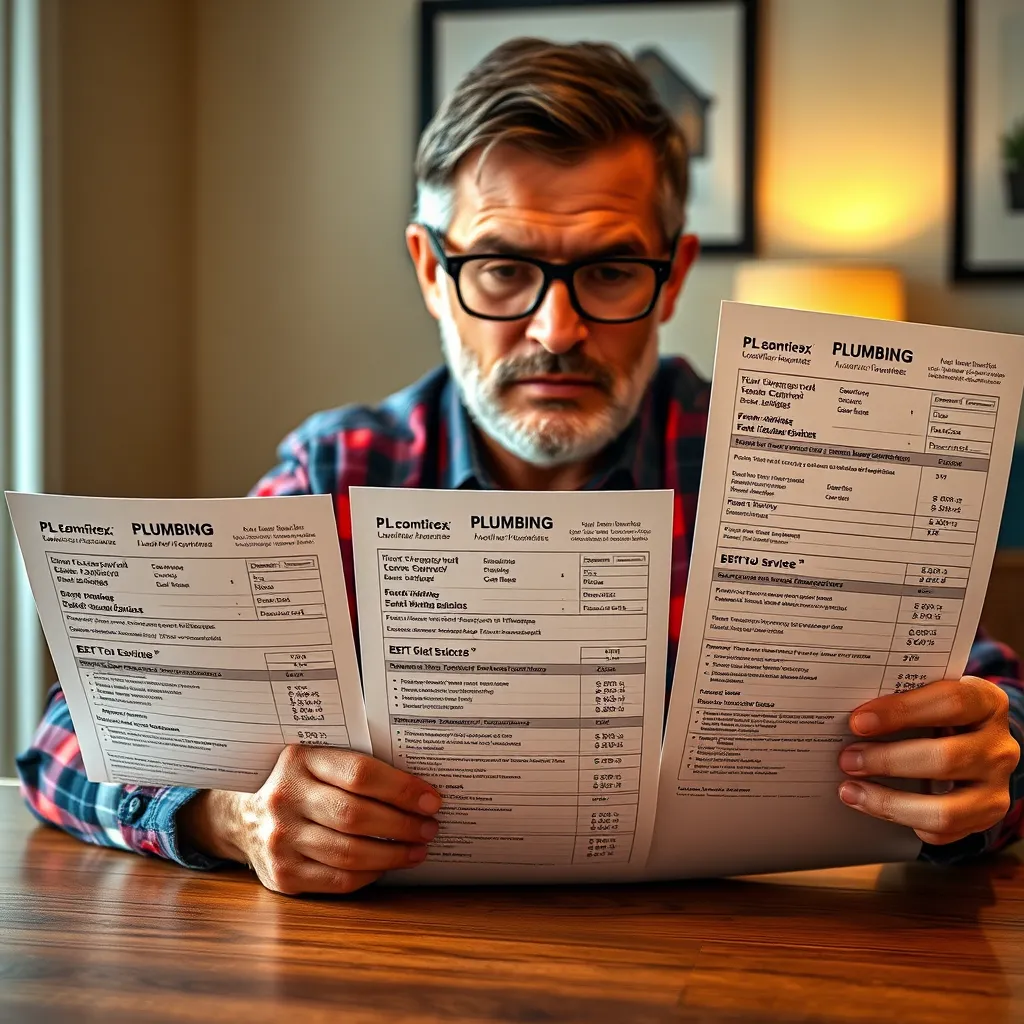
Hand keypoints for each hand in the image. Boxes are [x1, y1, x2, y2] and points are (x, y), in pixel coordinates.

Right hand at [177, 745, 441, 894]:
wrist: (241, 817)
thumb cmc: (298, 785)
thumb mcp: (316, 761)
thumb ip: (355, 766)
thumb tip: (418, 786)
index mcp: (300, 760)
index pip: (360, 773)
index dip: (402, 788)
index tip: (431, 799)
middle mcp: (285, 798)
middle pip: (357, 816)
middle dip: (402, 825)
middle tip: (430, 827)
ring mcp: (281, 839)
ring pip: (350, 853)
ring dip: (393, 854)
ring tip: (418, 849)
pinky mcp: (282, 874)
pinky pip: (338, 880)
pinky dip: (371, 874)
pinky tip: (388, 865)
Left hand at [837, 677, 1018, 844]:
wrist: (975, 740)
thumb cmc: (940, 713)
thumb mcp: (930, 696)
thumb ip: (901, 699)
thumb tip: (848, 717)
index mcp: (987, 702)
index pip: (951, 702)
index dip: (901, 711)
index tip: (858, 722)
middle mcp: (1000, 747)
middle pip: (944, 759)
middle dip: (886, 761)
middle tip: (847, 759)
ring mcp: (997, 786)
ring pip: (944, 809)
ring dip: (889, 802)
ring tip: (851, 790)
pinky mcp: (987, 816)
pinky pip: (943, 831)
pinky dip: (904, 821)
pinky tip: (876, 806)